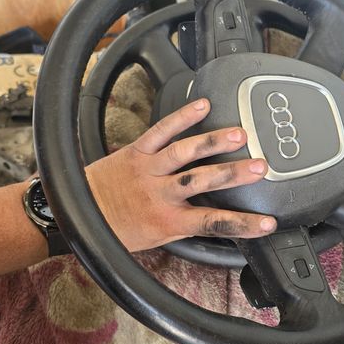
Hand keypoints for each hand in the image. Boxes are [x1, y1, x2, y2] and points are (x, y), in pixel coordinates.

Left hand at [85, 98, 276, 251]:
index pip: (212, 223)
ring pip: (186, 153)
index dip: (243, 224)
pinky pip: (162, 131)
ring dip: (214, 142)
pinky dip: (182, 117)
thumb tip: (214, 222)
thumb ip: (184, 227)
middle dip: (234, 174)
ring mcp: (149, 169)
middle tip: (261, 166)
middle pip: (203, 182)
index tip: (267, 222)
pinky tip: (203, 105)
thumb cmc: (115, 229)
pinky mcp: (137, 150)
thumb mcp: (155, 238)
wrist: (76, 214)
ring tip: (240, 134)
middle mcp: (160, 194)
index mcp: (168, 221)